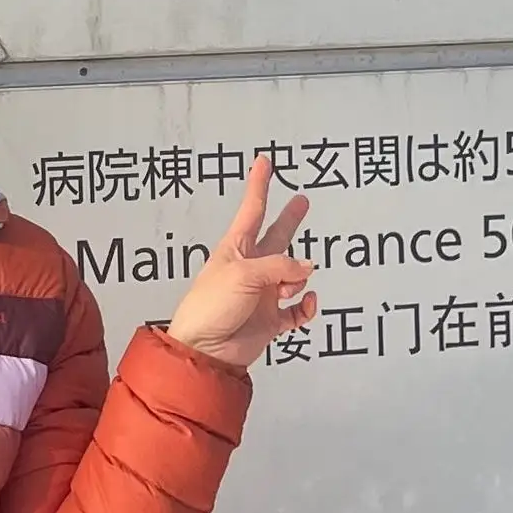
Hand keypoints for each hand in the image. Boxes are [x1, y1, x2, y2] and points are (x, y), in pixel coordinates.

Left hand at [166, 155, 316, 370]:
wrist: (206, 350)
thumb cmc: (210, 307)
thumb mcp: (244, 274)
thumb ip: (280, 266)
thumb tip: (307, 268)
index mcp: (236, 248)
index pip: (252, 209)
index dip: (259, 185)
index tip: (263, 163)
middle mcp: (251, 267)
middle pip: (277, 236)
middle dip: (290, 219)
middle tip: (302, 201)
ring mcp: (262, 293)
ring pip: (293, 275)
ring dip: (299, 278)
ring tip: (289, 287)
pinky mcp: (270, 319)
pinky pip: (297, 309)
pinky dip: (306, 307)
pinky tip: (305, 303)